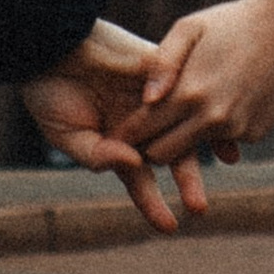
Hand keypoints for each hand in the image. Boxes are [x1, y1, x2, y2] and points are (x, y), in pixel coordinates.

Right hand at [20, 18, 209, 235]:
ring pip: (184, 123)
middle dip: (187, 182)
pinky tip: (217, 114)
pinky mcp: (156, 68)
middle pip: (171, 155)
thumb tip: (135, 165)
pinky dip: (200, 100)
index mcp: (116, 142)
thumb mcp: (67, 136)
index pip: (140, 178)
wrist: (46, 46)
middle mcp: (138, 123)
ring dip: (203, 144)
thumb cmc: (49, 94)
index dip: (153, 204)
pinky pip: (183, 85)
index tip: (170, 227)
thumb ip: (98, 156)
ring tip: (228, 162)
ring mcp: (149, 97)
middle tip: (200, 208)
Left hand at [118, 0, 273, 163]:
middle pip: (162, 154)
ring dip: (181, 140)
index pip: (143, 130)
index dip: (125, 134)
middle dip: (148, 146)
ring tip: (176, 117)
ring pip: (192, 151)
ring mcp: (236, 129)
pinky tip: (221, 102)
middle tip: (141, 132)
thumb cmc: (231, 22)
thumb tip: (146, 100)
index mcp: (189, 91)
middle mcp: (212, 118)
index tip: (112, 133)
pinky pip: (222, 141)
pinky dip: (215, 130)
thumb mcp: (189, 29)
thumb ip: (161, 64)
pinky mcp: (255, 133)